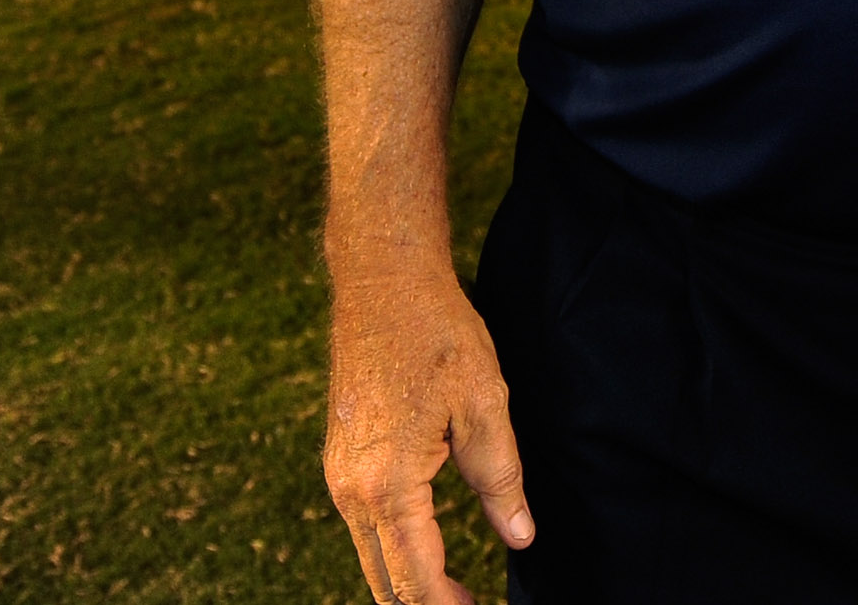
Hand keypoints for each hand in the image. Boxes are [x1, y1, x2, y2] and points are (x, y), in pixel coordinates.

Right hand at [324, 267, 533, 604]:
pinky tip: (425, 552)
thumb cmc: (438, 336)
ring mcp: (339, 476)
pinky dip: (393, 550)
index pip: (416, 578)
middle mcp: (351, 491)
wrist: (382, 284)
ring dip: (408, 583)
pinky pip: (364, 526)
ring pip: (371, 556)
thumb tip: (519, 537)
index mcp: (388, 484)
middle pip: (385, 580)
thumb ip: (501, 480)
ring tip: (456, 596)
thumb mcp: (485, 404)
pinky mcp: (340, 461)